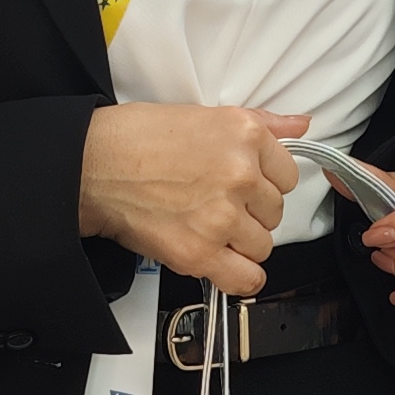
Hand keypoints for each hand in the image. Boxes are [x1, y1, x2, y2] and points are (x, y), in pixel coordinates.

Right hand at [77, 105, 300, 296]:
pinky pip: (246, 278)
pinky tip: (224, 264)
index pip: (287, 175)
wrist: (93, 166)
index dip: (264, 184)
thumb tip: (300, 125)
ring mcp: (222, 216)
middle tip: (217, 205)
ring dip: (241, 242)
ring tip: (210, 229)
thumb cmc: (138, 137)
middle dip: (251, 212)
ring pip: (263, 244)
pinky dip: (239, 277)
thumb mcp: (205, 115)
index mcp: (245, 135)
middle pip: (275, 211)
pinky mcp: (200, 252)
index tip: (244, 186)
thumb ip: (262, 124)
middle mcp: (240, 175)